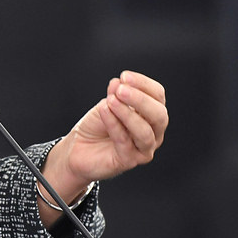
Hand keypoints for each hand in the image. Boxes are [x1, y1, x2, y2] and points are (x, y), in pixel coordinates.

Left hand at [40, 71, 167, 217]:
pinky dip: (114, 124)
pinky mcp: (129, 161)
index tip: (125, 76)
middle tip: (121, 90)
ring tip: (111, 100)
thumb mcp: (106, 104)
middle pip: (159, 115)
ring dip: (128, 113)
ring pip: (145, 132)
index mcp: (151, 115)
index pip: (158, 96)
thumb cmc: (97, 126)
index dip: (144, 84)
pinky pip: (124, 141)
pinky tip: (104, 110)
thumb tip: (119, 82)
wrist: (78, 148)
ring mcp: (143, 149)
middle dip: (141, 100)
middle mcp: (153, 133)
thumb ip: (115, 94)